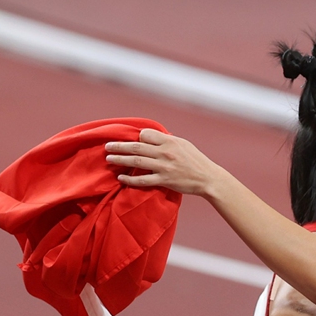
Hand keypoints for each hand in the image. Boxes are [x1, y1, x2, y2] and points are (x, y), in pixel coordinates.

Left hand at [105, 130, 219, 195]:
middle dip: (119, 146)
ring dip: (120, 160)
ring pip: (136, 162)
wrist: (208, 179)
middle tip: (107, 147)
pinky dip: (130, 179)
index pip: (145, 134)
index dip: (137, 137)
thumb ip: (167, 141)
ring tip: (108, 159)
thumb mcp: (184, 144)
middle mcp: (165, 153)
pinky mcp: (164, 180)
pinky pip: (143, 180)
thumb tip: (152, 138)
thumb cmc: (196, 161)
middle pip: (136, 147)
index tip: (132, 140)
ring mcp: (164, 167)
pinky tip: (120, 178)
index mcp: (170, 141)